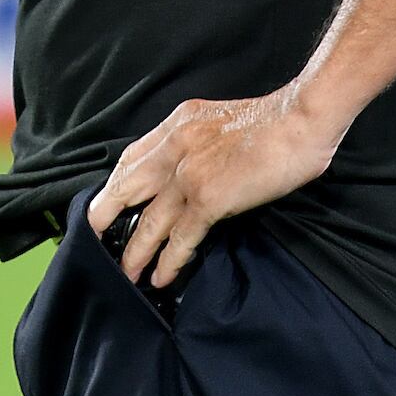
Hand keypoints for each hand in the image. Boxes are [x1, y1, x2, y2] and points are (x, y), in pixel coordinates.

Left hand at [82, 85, 344, 287]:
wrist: (301, 119)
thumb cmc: (273, 122)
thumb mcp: (217, 120)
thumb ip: (197, 141)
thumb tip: (191, 167)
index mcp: (176, 124)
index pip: (131, 157)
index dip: (115, 184)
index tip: (107, 203)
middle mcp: (174, 146)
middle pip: (126, 187)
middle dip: (107, 217)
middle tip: (94, 240)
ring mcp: (188, 172)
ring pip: (150, 219)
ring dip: (135, 250)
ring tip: (126, 272)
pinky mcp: (209, 197)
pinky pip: (181, 236)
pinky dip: (168, 260)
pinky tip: (160, 276)